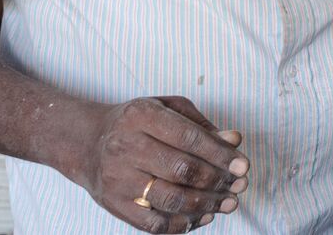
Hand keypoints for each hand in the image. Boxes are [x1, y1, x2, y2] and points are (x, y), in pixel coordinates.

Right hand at [66, 96, 249, 232]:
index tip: (243, 166)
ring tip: (227, 203)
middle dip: (218, 181)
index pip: (189, 138)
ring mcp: (117, 178)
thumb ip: (201, 125)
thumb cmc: (138, 123)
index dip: (220, 154)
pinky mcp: (114, 204)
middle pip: (182, 170)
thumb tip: (234, 140)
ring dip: (206, 204)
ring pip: (171, 199)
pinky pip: (154, 223)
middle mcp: (125, 146)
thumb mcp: (167, 109)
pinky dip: (183, 224)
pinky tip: (202, 217)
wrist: (88, 143)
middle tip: (240, 185)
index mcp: (141, 116)